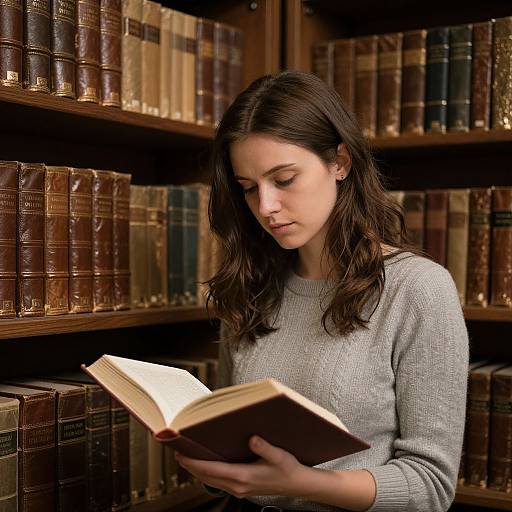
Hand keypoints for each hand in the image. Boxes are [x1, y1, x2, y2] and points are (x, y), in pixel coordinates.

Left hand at [174, 435, 309, 498]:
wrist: (298, 484)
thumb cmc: (288, 468)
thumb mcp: (278, 455)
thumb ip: (264, 447)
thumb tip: (252, 438)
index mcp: (243, 476)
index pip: (211, 470)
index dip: (193, 462)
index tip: (181, 454)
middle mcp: (238, 486)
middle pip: (206, 477)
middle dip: (190, 466)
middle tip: (178, 453)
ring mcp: (239, 490)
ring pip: (211, 481)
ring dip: (197, 471)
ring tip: (187, 458)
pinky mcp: (241, 489)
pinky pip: (218, 483)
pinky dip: (208, 474)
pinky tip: (207, 466)